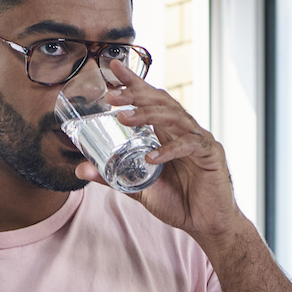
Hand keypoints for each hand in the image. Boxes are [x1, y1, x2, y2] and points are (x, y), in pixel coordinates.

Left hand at [75, 58, 245, 249]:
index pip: (149, 100)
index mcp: (167, 132)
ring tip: (123, 118)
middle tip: (111, 94)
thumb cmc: (178, 202)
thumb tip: (81, 170)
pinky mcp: (211, 155)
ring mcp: (199, 140)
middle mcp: (183, 130)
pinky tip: (150, 157)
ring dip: (147, 115)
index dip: (133, 82)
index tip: (112, 67)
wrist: (206, 224)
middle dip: (136, 93)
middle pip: (161, 101)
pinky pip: (189, 144)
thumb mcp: (139, 189)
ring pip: (174, 117)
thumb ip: (113, 178)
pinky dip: (168, 149)